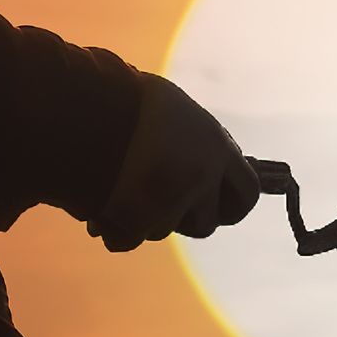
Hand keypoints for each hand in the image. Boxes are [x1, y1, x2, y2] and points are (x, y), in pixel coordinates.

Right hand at [86, 73, 259, 251]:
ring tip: (119, 195)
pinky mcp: (138, 213)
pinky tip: (100, 216)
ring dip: (144, 221)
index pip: (247, 191)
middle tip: (159, 205)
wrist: (89, 97)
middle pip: (206, 223)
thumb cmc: (126, 97)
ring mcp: (171, 196)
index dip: (229, 205)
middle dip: (183, 220)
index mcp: (216, 144)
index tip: (211, 205)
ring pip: (163, 230)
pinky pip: (127, 239)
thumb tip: (201, 173)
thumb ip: (190, 142)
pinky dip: (115, 232)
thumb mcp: (171, 109)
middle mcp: (202, 173)